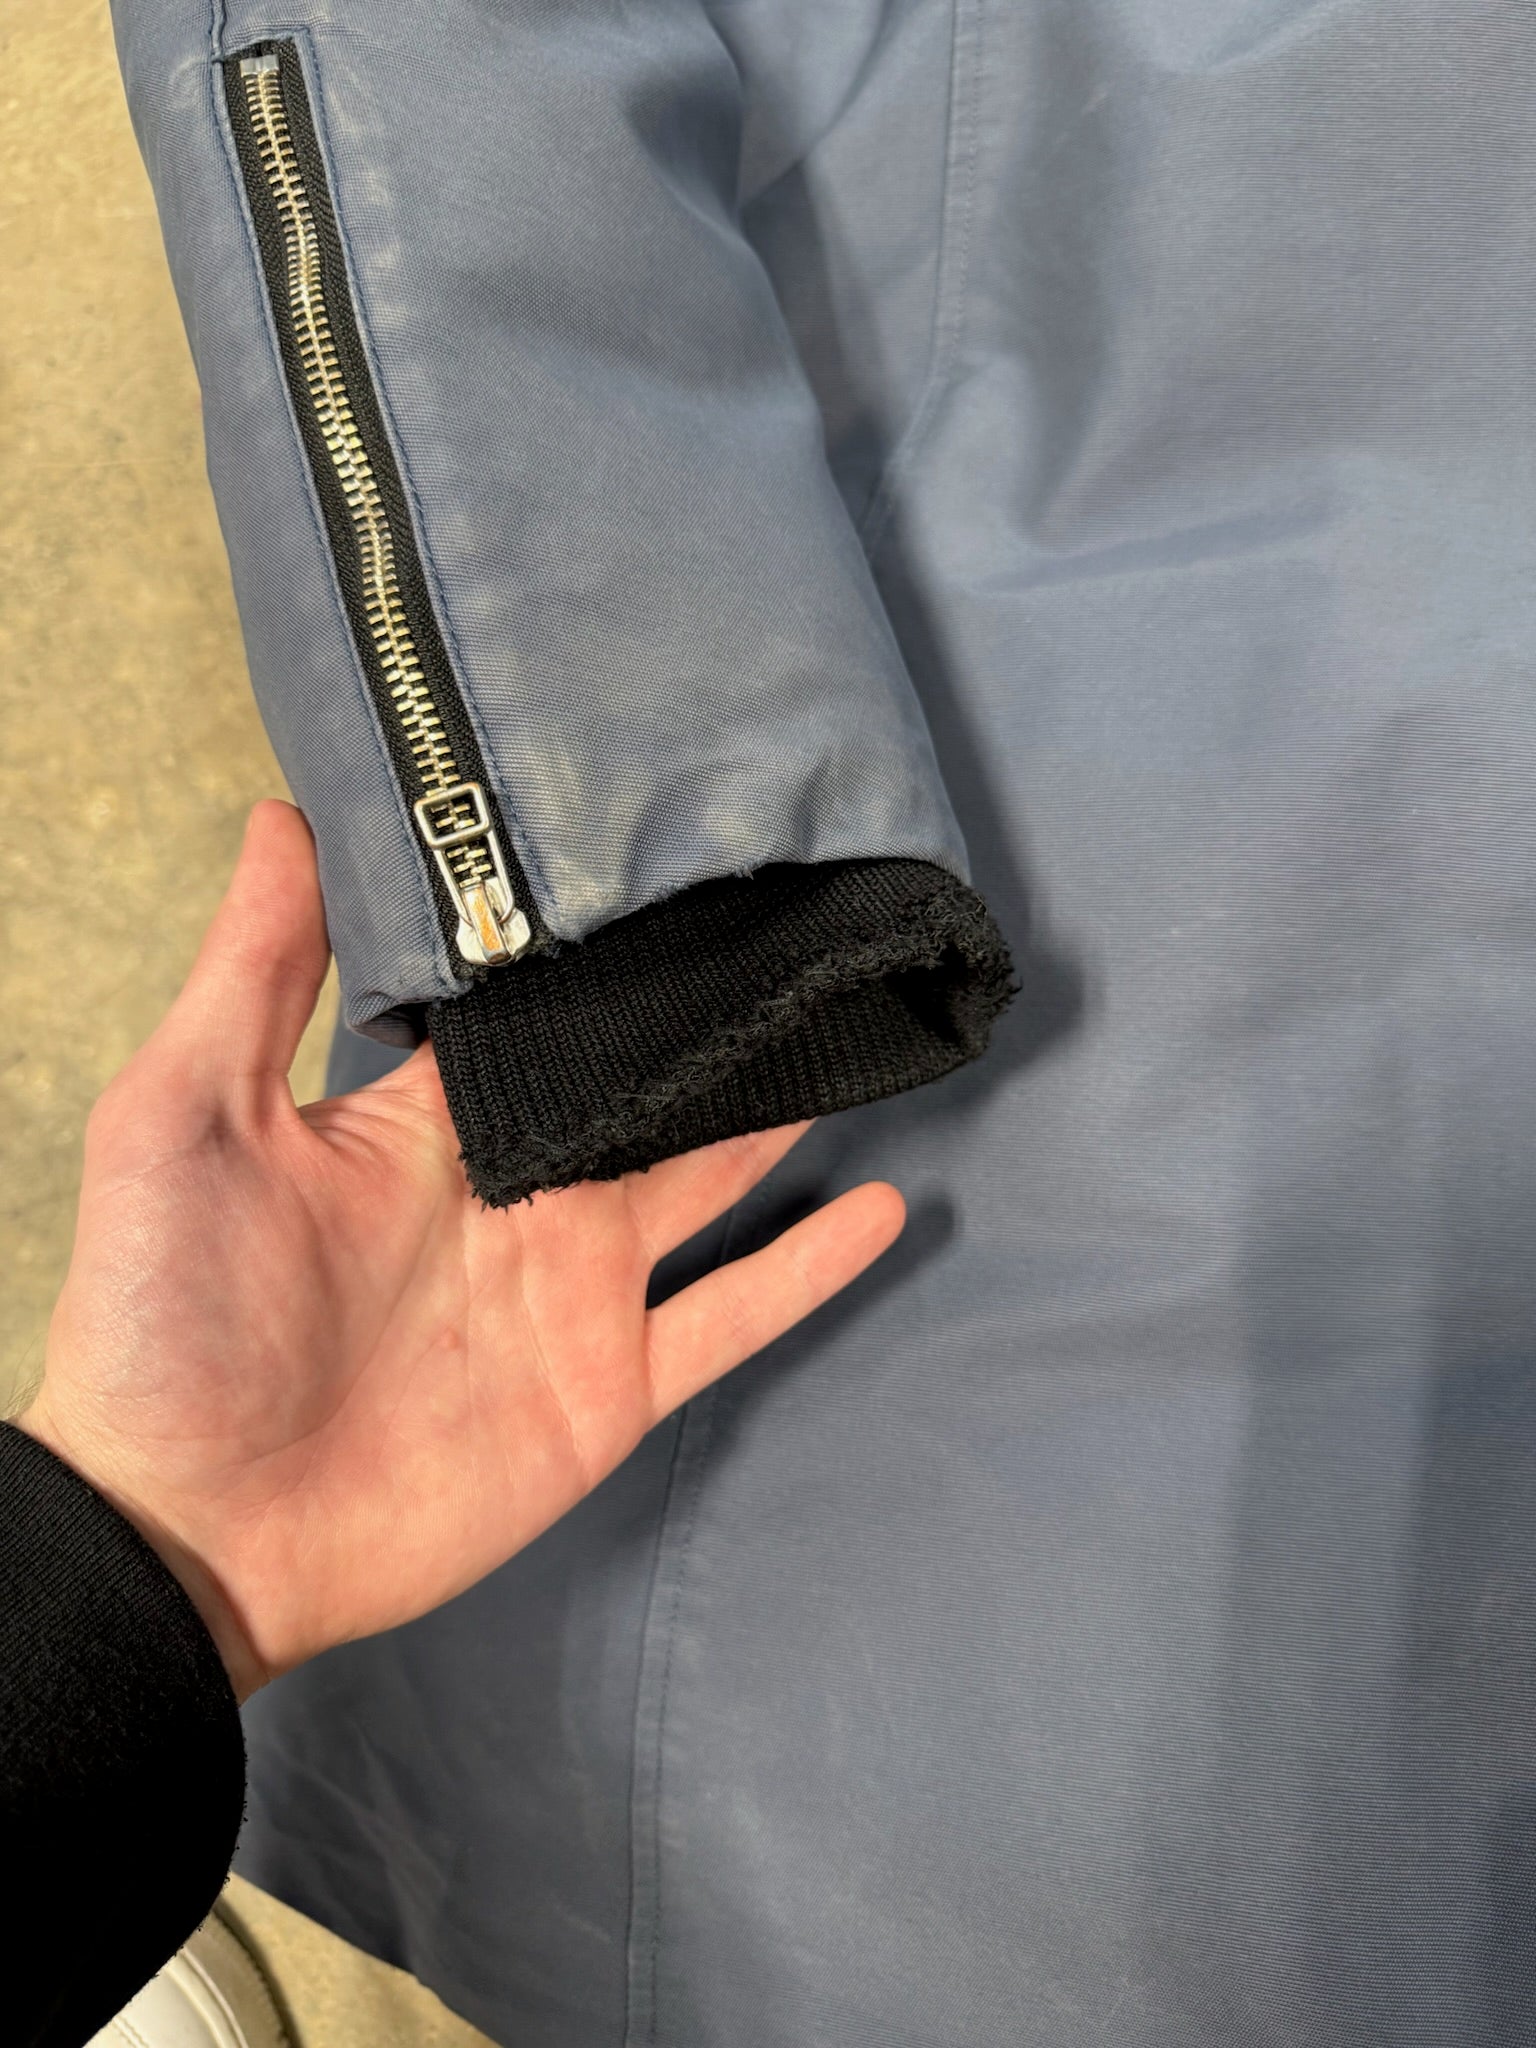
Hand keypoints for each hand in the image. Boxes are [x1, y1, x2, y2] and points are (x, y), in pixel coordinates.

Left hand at [18, 803, 903, 1698]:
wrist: (192, 1534)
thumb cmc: (166, 1321)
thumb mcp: (186, 1115)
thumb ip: (257, 972)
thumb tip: (290, 813)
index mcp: (430, 1122)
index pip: (542, 1015)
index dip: (609, 949)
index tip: (685, 862)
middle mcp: (519, 1192)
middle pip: (645, 1089)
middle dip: (715, 1021)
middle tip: (810, 932)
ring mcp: (575, 1290)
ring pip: (708, 1180)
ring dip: (779, 1119)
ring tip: (860, 1035)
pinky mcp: (608, 1384)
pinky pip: (732, 1315)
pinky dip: (808, 1268)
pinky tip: (885, 1210)